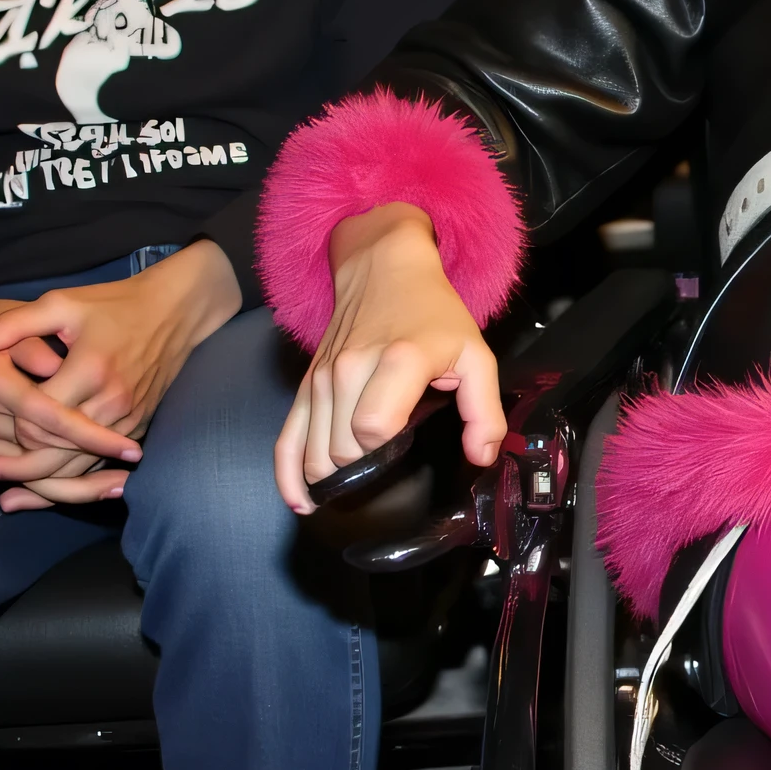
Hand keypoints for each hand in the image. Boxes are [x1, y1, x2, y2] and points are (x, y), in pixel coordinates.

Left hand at [0, 243, 242, 504]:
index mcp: (88, 370)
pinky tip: (49, 489)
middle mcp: (112, 402)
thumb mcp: (60, 303)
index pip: (40, 417)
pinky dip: (76, 480)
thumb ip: (13, 325)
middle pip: (59, 451)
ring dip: (47, 482)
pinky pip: (103, 464)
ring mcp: (129, 418)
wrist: (175, 313)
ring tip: (10, 495)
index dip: (10, 426)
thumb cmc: (113, 305)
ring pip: (82, 466)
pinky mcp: (139, 426)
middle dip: (20, 467)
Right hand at [274, 204, 505, 512]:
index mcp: (396, 362)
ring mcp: (321, 378)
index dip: (387, 451)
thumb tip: (481, 456)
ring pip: (313, 452)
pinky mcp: (306, 385)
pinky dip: (289, 473)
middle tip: (386, 465)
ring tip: (353, 490)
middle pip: (340, 449)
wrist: (384, 269)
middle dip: (363, 469)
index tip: (404, 447)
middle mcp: (349, 370)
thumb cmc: (433, 314)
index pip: (372, 429)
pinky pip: (285, 438)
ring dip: (332, 477)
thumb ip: (484, 410)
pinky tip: (301, 500)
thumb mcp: (476, 355)